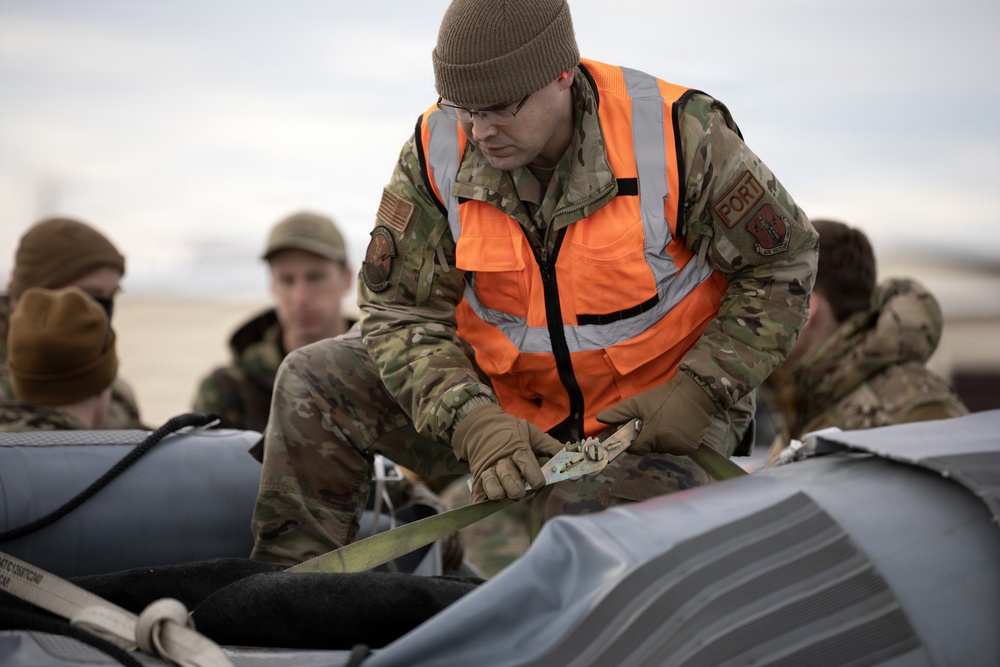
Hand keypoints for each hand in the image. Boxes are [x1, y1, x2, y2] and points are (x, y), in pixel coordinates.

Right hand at [452, 403, 562, 502]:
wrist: (480, 425)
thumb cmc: (510, 430)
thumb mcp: (531, 432)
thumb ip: (550, 445)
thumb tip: (570, 454)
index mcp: (516, 447)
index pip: (525, 462)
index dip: (534, 475)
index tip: (539, 483)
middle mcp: (501, 459)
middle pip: (508, 478)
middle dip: (517, 490)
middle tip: (521, 492)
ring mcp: (488, 468)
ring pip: (492, 486)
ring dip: (499, 493)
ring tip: (505, 495)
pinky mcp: (478, 476)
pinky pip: (478, 491)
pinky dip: (481, 500)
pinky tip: (485, 502)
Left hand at [596, 372, 717, 456]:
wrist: (696, 392)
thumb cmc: (664, 397)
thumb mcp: (639, 402)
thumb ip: (619, 412)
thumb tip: (599, 419)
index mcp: (652, 436)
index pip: (636, 449)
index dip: (632, 441)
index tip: (635, 431)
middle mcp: (666, 446)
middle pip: (650, 448)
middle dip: (648, 438)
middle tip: (652, 422)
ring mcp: (680, 448)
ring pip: (663, 448)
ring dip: (661, 440)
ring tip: (665, 423)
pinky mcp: (691, 447)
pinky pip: (676, 447)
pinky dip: (674, 440)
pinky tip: (676, 426)